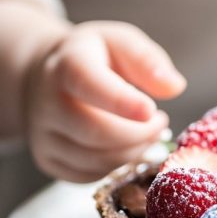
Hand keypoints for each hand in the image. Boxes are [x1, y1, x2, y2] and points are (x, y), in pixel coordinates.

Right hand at [25, 21, 186, 181]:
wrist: (45, 77)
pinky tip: (126, 146)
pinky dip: (116, 166)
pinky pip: (89, 175)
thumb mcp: (119, 42)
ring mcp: (42, 136)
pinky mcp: (47, 160)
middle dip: (139, 134)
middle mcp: (46, 103)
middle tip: (160, 123)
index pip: (88, 83)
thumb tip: (174, 87)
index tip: (153, 111)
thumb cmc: (93, 58)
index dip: (121, 101)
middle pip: (95, 132)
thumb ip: (146, 59)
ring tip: (147, 133)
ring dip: (133, 152)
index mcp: (66, 65)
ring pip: (95, 160)